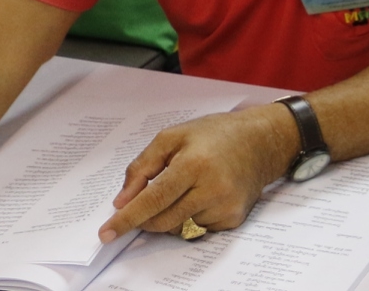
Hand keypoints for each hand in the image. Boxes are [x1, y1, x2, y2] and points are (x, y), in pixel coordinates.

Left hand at [100, 104, 299, 241]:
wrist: (261, 142)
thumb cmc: (215, 135)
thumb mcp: (174, 136)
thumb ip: (143, 166)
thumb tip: (123, 201)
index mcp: (194, 163)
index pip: (153, 199)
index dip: (127, 218)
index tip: (107, 233)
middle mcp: (212, 188)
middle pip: (162, 220)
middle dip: (145, 218)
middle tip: (145, 203)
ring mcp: (225, 206)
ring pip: (178, 228)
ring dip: (169, 216)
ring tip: (186, 189)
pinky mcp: (233, 219)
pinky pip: (197, 230)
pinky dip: (191, 218)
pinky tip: (203, 196)